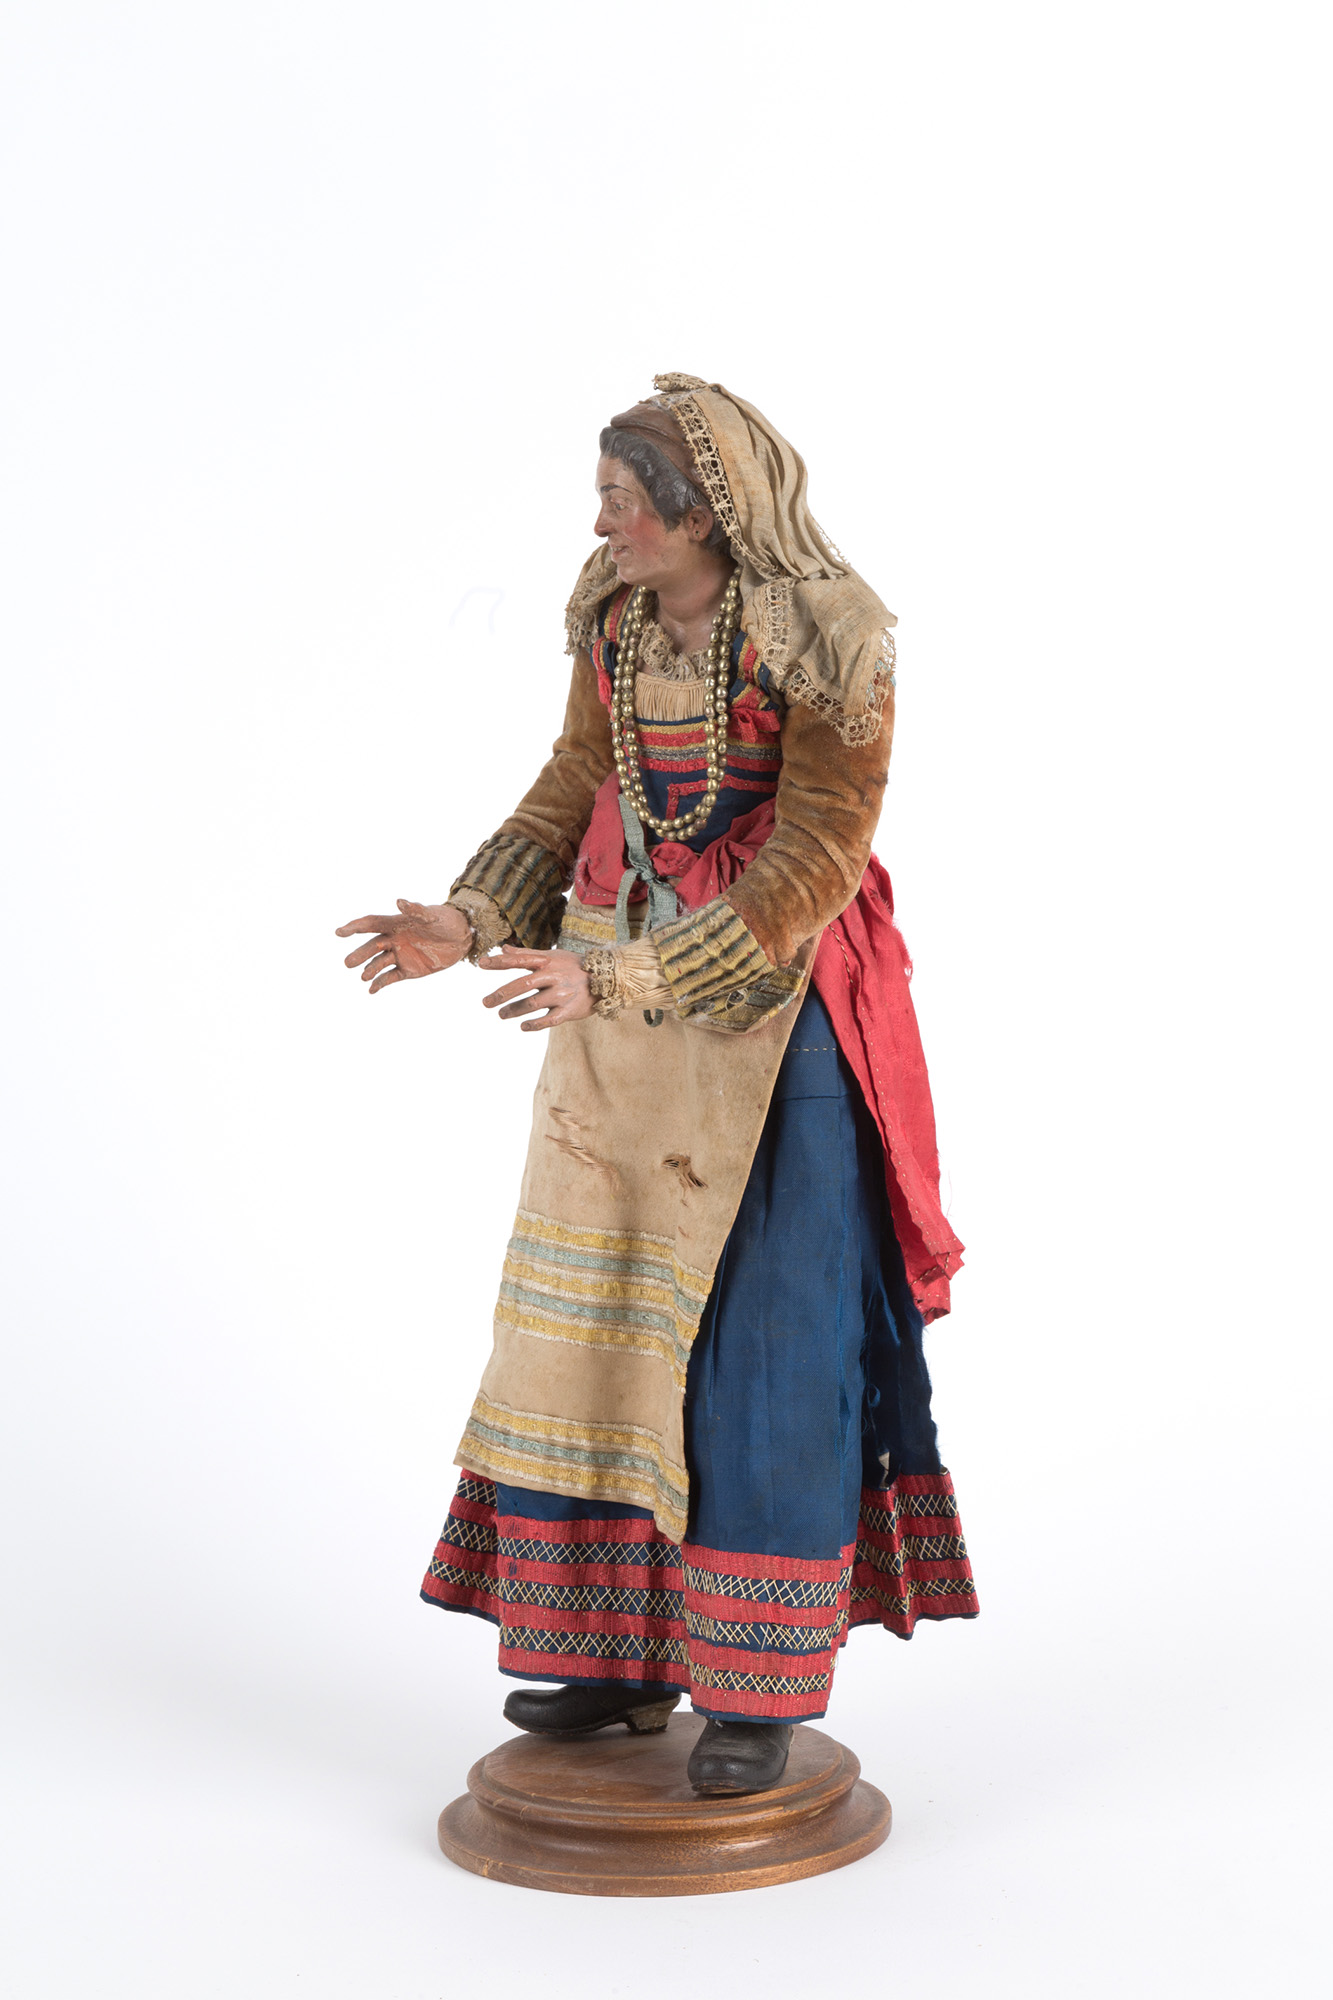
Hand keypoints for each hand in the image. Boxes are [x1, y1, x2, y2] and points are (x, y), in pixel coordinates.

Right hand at [335, 899, 471, 993]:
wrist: (463, 938)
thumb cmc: (446, 920)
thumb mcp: (432, 915)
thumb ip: (416, 910)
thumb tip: (399, 902)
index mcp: (396, 923)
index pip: (371, 924)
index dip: (354, 927)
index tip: (339, 932)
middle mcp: (394, 939)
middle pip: (371, 946)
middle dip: (359, 954)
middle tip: (347, 963)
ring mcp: (400, 955)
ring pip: (379, 963)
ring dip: (370, 970)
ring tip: (363, 976)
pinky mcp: (409, 970)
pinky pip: (391, 977)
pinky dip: (380, 984)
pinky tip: (371, 990)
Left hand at [482, 946, 593, 1030]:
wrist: (607, 980)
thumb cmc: (573, 967)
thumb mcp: (552, 956)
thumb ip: (526, 954)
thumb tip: (503, 949)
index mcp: (547, 962)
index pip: (520, 960)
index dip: (500, 961)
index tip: (481, 964)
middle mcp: (554, 977)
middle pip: (523, 984)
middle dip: (502, 994)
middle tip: (485, 1003)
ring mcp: (562, 994)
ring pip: (533, 1004)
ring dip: (514, 1010)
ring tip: (501, 1014)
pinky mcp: (569, 1011)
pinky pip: (549, 1020)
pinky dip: (534, 1024)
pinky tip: (522, 1026)